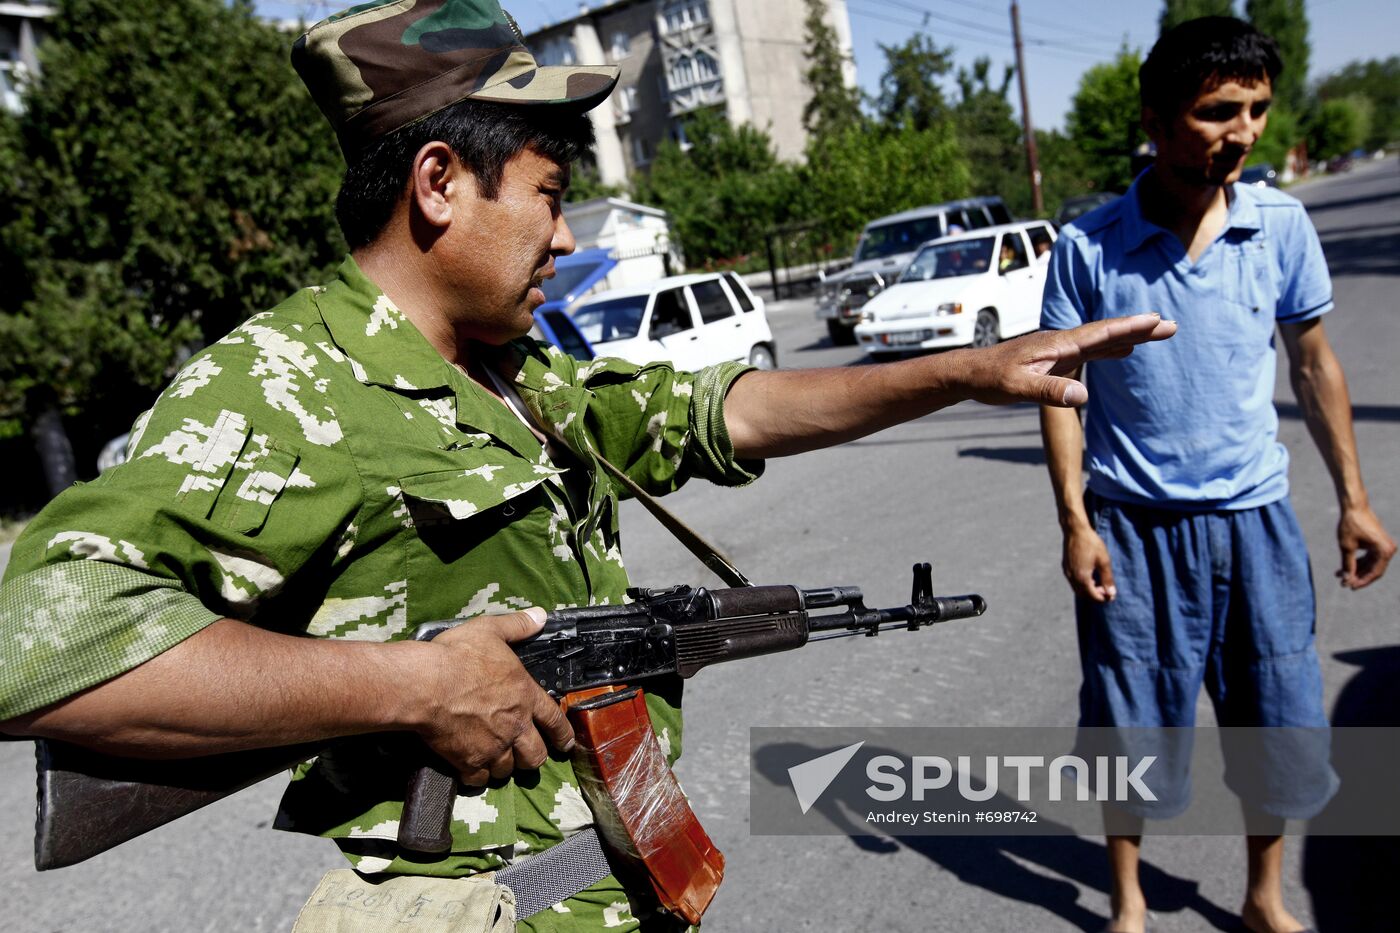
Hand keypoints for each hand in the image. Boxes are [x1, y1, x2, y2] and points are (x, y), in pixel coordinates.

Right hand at [417, 607, 573, 784]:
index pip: (555, 721)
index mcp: (525, 696)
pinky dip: (477, 776)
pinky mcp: (468, 762)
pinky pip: (479, 779)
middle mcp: (514, 726)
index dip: (563, 735)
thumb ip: (517, 626)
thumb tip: (539, 616)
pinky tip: (472, 767)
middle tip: (526, 754)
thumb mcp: (490, 631)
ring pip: (508, 770)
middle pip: (535, 756)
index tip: (566, 744)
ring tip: (497, 758)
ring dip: (504, 766)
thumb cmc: (457, 657)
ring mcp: (492, 747)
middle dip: (533, 757)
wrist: (425, 685)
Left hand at [959, 314, 1176, 406]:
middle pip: (1107, 332)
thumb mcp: (1017, 388)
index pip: (1100, 333)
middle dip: (1139, 328)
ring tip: (1157, 332)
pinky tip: (1123, 350)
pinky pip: (1090, 350)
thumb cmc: (990, 380)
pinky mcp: (1054, 358)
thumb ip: (1048, 390)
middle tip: (1171, 324)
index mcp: (1057, 345)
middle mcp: (1061, 342)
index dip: (1129, 328)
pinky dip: (1110, 347)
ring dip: (1129, 336)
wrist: (968, 373)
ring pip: (1101, 339)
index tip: (1156, 320)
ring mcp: (1059, 349)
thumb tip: (1083, 396)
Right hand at [1064, 524, 1116, 602]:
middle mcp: (1072, 578)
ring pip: (1077, 589)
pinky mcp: (1065, 567)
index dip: (1104, 598)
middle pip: (1084, 595)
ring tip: (1099, 582)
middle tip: (1106, 589)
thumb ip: (1108, 579)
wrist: (1075, 530)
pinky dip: (1082, 584)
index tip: (1112, 595)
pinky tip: (1090, 575)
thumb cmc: (1091, 544)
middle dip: (1096, 595)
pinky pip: (1073, 582)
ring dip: (1088, 590)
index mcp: (1082, 577)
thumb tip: (1111, 594)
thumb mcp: (1104, 561)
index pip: (1093, 596)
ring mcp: (1067, 573)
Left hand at [1337, 506, 1395, 588]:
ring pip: (1370, 564)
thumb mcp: (1346, 547)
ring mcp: (1384, 546)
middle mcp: (1388, 549)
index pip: (1374, 572)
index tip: (1349, 587)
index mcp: (1384, 550)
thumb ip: (1348, 564)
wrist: (1354, 506)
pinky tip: (1344, 568)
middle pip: (1373, 569)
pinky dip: (1358, 562)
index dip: (1362, 581)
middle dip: (1357, 576)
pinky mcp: (1378, 543)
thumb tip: (1347, 580)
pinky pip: (1369, 557)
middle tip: (1343, 583)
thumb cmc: (1350, 524)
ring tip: (1339, 575)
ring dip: (1356, 570)